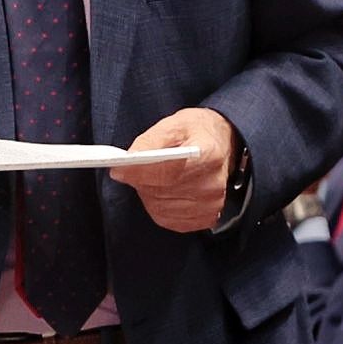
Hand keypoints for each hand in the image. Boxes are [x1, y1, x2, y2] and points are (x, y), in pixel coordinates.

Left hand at [110, 107, 235, 232]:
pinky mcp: (206, 218)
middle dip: (141, 180)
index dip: (139, 172)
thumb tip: (129, 159)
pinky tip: (163, 191)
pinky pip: (168, 219)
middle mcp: (213, 184)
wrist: (224, 143)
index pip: (167, 172)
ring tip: (152, 177)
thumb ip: (151, 140)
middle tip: (135, 168)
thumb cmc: (198, 131)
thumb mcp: (175, 124)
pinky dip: (158, 206)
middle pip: (161, 191)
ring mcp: (211, 205)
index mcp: (209, 155)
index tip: (118, 169)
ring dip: (148, 194)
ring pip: (160, 207)